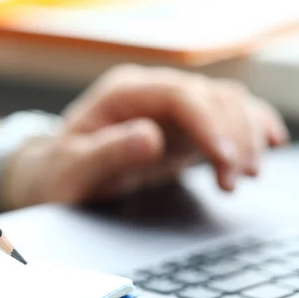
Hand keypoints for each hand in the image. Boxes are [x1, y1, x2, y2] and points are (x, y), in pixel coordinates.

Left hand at [0, 64, 288, 209]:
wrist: (55, 175)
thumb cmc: (59, 172)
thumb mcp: (72, 170)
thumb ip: (107, 154)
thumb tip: (150, 138)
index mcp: (122, 94)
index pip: (179, 96)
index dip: (209, 123)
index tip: (224, 158)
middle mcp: (150, 93)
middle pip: (211, 97)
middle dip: (233, 135)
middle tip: (235, 178)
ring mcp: (169, 109)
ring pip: (227, 105)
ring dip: (245, 137)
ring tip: (244, 176)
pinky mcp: (182, 128)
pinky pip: (225, 119)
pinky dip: (250, 130)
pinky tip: (267, 146)